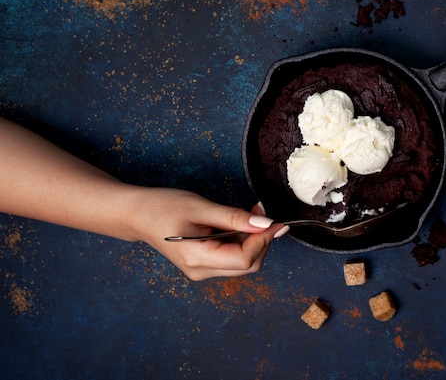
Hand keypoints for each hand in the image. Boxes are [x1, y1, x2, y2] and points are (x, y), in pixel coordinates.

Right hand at [128, 187, 287, 279]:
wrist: (138, 214)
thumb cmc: (163, 207)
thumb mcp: (201, 207)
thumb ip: (234, 217)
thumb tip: (265, 223)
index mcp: (198, 259)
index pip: (245, 259)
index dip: (264, 240)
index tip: (274, 219)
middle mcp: (201, 271)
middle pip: (248, 265)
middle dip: (261, 240)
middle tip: (260, 211)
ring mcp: (202, 271)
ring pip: (243, 262)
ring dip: (253, 239)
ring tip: (249, 213)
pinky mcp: (204, 265)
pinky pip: (232, 258)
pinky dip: (242, 241)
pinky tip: (238, 223)